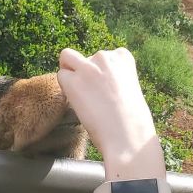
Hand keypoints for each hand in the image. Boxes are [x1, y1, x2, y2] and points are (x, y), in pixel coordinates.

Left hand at [57, 48, 158, 165]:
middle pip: (86, 58)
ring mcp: (88, 67)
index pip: (104, 56)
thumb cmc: (132, 121)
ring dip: (71, 74)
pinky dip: (65, 88)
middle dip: (86, 73)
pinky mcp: (73, 81)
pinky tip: (78, 103)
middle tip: (94, 97)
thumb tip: (96, 82)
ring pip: (68, 59)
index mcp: (123, 57)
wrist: (128, 136)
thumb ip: (114, 78)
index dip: (102, 74)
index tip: (108, 90)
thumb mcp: (130, 88)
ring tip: (83, 97)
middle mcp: (105, 57)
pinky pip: (60, 76)